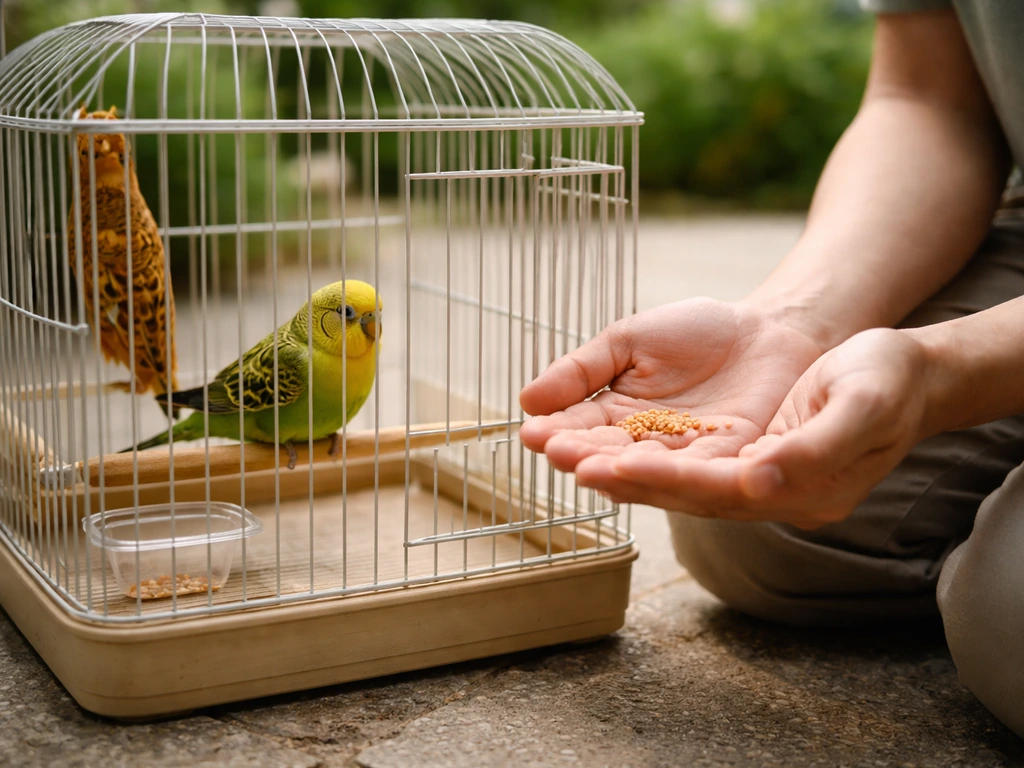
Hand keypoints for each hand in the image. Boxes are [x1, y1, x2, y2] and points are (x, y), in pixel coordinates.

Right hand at [519, 297, 824, 469]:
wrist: (767, 329)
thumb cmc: (697, 333)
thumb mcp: (628, 341)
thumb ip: (582, 370)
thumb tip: (527, 400)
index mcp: (618, 418)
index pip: (580, 430)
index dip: (557, 432)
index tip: (533, 433)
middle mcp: (648, 447)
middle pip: (609, 456)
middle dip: (583, 455)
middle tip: (556, 452)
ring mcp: (689, 458)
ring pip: (649, 471)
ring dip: (619, 472)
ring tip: (590, 468)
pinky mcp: (734, 461)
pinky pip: (702, 470)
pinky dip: (674, 472)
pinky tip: (647, 467)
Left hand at [573, 328, 934, 527]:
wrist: (893, 365)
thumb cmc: (886, 379)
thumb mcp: (863, 405)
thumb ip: (814, 448)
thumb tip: (754, 482)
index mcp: (795, 488)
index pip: (714, 491)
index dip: (660, 480)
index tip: (606, 468)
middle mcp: (758, 489)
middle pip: (676, 486)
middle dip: (614, 472)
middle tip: (557, 456)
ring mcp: (741, 468)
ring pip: (665, 469)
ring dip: (609, 459)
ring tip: (554, 445)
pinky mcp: (729, 445)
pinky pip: (672, 449)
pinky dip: (629, 442)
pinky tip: (590, 435)